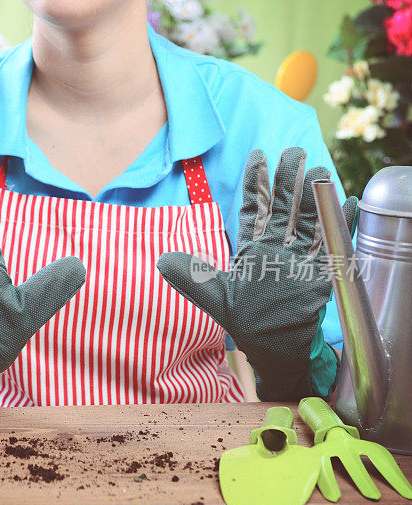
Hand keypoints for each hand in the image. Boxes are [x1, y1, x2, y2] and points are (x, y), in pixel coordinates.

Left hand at [157, 147, 357, 400]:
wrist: (273, 348)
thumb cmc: (244, 322)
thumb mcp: (213, 296)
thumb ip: (191, 276)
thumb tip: (160, 260)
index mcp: (252, 248)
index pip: (253, 208)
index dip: (255, 183)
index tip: (257, 156)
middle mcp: (277, 248)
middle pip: (284, 207)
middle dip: (288, 180)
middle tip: (294, 152)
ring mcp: (301, 258)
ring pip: (308, 220)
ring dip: (314, 197)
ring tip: (318, 171)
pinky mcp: (322, 273)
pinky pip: (333, 244)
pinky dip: (342, 225)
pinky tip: (349, 204)